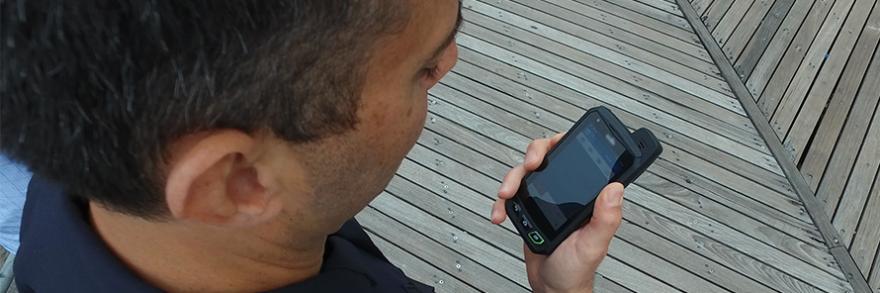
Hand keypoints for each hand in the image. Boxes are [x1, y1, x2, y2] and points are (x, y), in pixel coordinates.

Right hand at [491, 133, 624, 292]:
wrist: (552, 287)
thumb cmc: (577, 269)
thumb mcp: (594, 244)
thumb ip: (606, 218)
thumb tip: (616, 187)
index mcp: (588, 195)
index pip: (579, 155)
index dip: (566, 142)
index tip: (554, 148)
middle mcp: (567, 190)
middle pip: (548, 155)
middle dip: (534, 153)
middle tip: (529, 165)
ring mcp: (546, 197)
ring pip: (525, 171)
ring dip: (512, 178)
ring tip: (507, 194)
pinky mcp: (529, 208)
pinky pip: (511, 195)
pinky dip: (501, 202)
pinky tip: (500, 214)